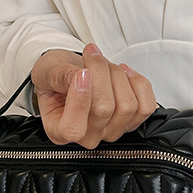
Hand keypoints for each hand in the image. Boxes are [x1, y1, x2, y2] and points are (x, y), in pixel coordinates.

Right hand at [30, 43, 157, 148]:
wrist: (72, 74)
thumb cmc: (57, 77)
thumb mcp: (47, 71)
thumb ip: (59, 75)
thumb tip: (78, 76)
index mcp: (59, 131)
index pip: (73, 129)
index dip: (80, 100)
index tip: (81, 73)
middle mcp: (87, 136)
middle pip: (104, 109)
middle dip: (100, 72)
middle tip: (91, 56)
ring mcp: (111, 131)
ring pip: (127, 106)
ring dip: (118, 75)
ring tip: (105, 65)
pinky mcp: (131, 122)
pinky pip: (145, 107)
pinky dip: (138, 83)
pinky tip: (124, 74)